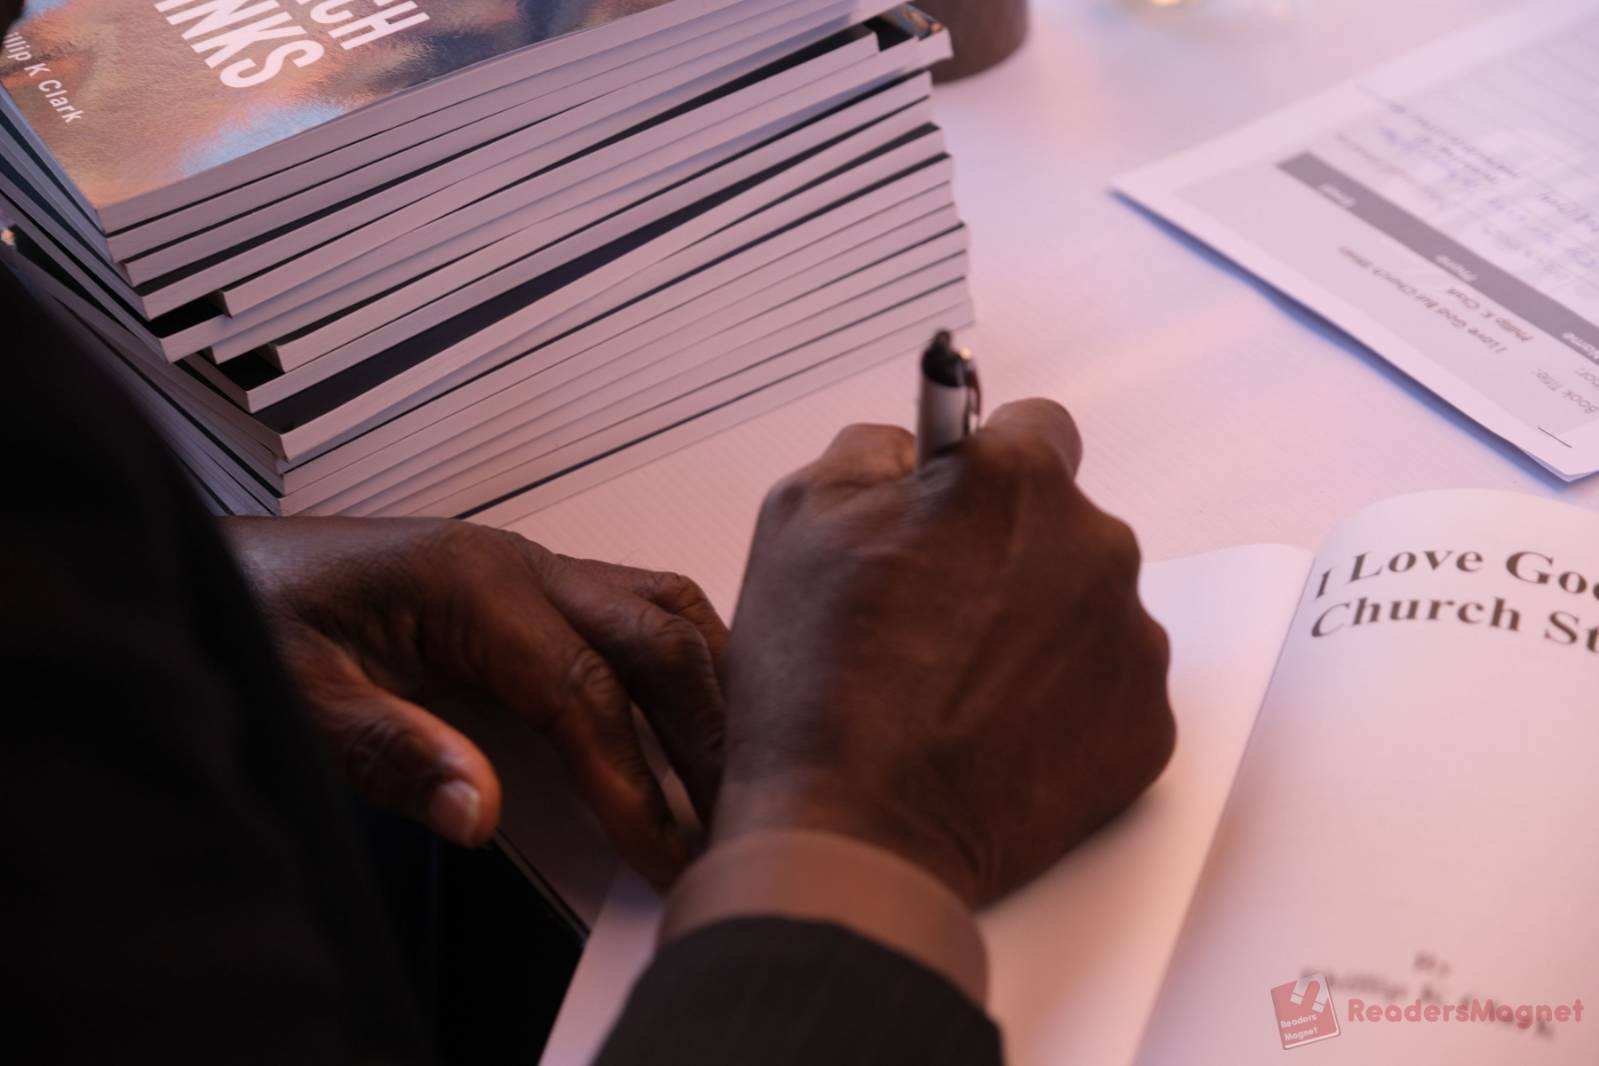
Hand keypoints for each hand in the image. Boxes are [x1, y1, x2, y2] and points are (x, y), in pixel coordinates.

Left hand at [223, 518, 726, 887]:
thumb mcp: (300, 693)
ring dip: (709, 683)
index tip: (663, 847)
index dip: (631, 776)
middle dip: (706, 729)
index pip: (583, 688)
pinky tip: (692, 717)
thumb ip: (389, 750)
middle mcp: (520, 565)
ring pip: (662, 607)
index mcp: (470, 585)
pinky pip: (636, 614)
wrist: (234, 565)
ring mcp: (533, 570)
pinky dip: (682, 664)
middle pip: (656, 634)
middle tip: (734, 816)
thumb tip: (481, 812)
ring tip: (736, 765)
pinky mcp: (532, 591)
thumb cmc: (258, 613)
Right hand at [716, 399, 1173, 906]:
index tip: (960, 507)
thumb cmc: (818, 681)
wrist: (857, 833)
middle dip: (1010, 556)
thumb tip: (909, 449)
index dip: (986, 469)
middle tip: (934, 616)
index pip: (1035, 430)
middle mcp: (1094, 547)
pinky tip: (994, 733)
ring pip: (1087, 609)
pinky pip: (1109, 692)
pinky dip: (1064, 706)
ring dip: (1039, 631)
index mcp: (1014, 481)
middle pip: (1063, 527)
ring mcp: (1130, 643)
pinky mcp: (1147, 727)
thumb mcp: (797, 516)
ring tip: (957, 688)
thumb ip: (867, 451)